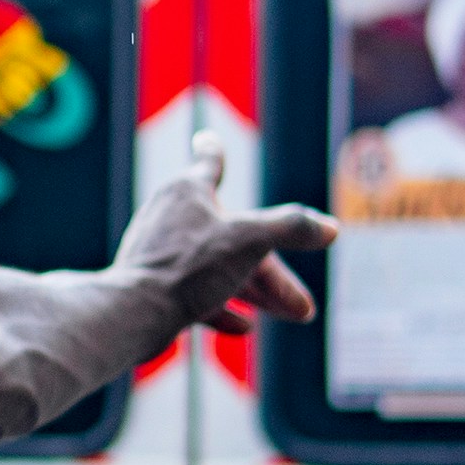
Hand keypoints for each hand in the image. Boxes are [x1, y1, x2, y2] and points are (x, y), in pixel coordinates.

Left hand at [117, 131, 334, 337]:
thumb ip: (292, 229)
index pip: (208, 163)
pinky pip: (196, 294)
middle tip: (305, 306)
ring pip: (219, 269)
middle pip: (234, 239)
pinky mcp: (152, 288)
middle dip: (274, 273)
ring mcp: (159, 254)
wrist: (133, 313)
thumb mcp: (250, 241)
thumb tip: (331, 228)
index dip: (213, 151)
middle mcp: (169, 217)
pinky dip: (222, 308)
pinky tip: (242, 326)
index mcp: (188, 191)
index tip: (206, 138)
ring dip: (257, 292)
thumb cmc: (188, 268)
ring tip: (296, 313)